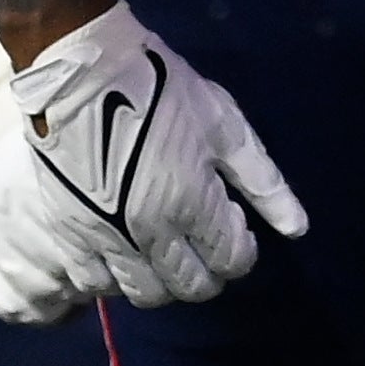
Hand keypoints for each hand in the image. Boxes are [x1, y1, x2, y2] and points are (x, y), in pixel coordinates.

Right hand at [0, 5, 309, 322]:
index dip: (240, 250)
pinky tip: (122, 253)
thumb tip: (298, 229)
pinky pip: (94, 285)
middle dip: (207, 272)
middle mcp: (150, 233)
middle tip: (201, 243)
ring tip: (163, 249)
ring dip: (162, 280)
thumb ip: (263, 181)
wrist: (80, 71)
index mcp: (193, 203)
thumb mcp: (224, 124)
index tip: (233, 226)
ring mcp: (105, 239)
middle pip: (189, 287)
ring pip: (144, 294)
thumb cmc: (160, 90)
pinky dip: (114, 280)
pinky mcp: (67, 234)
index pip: (231, 262)